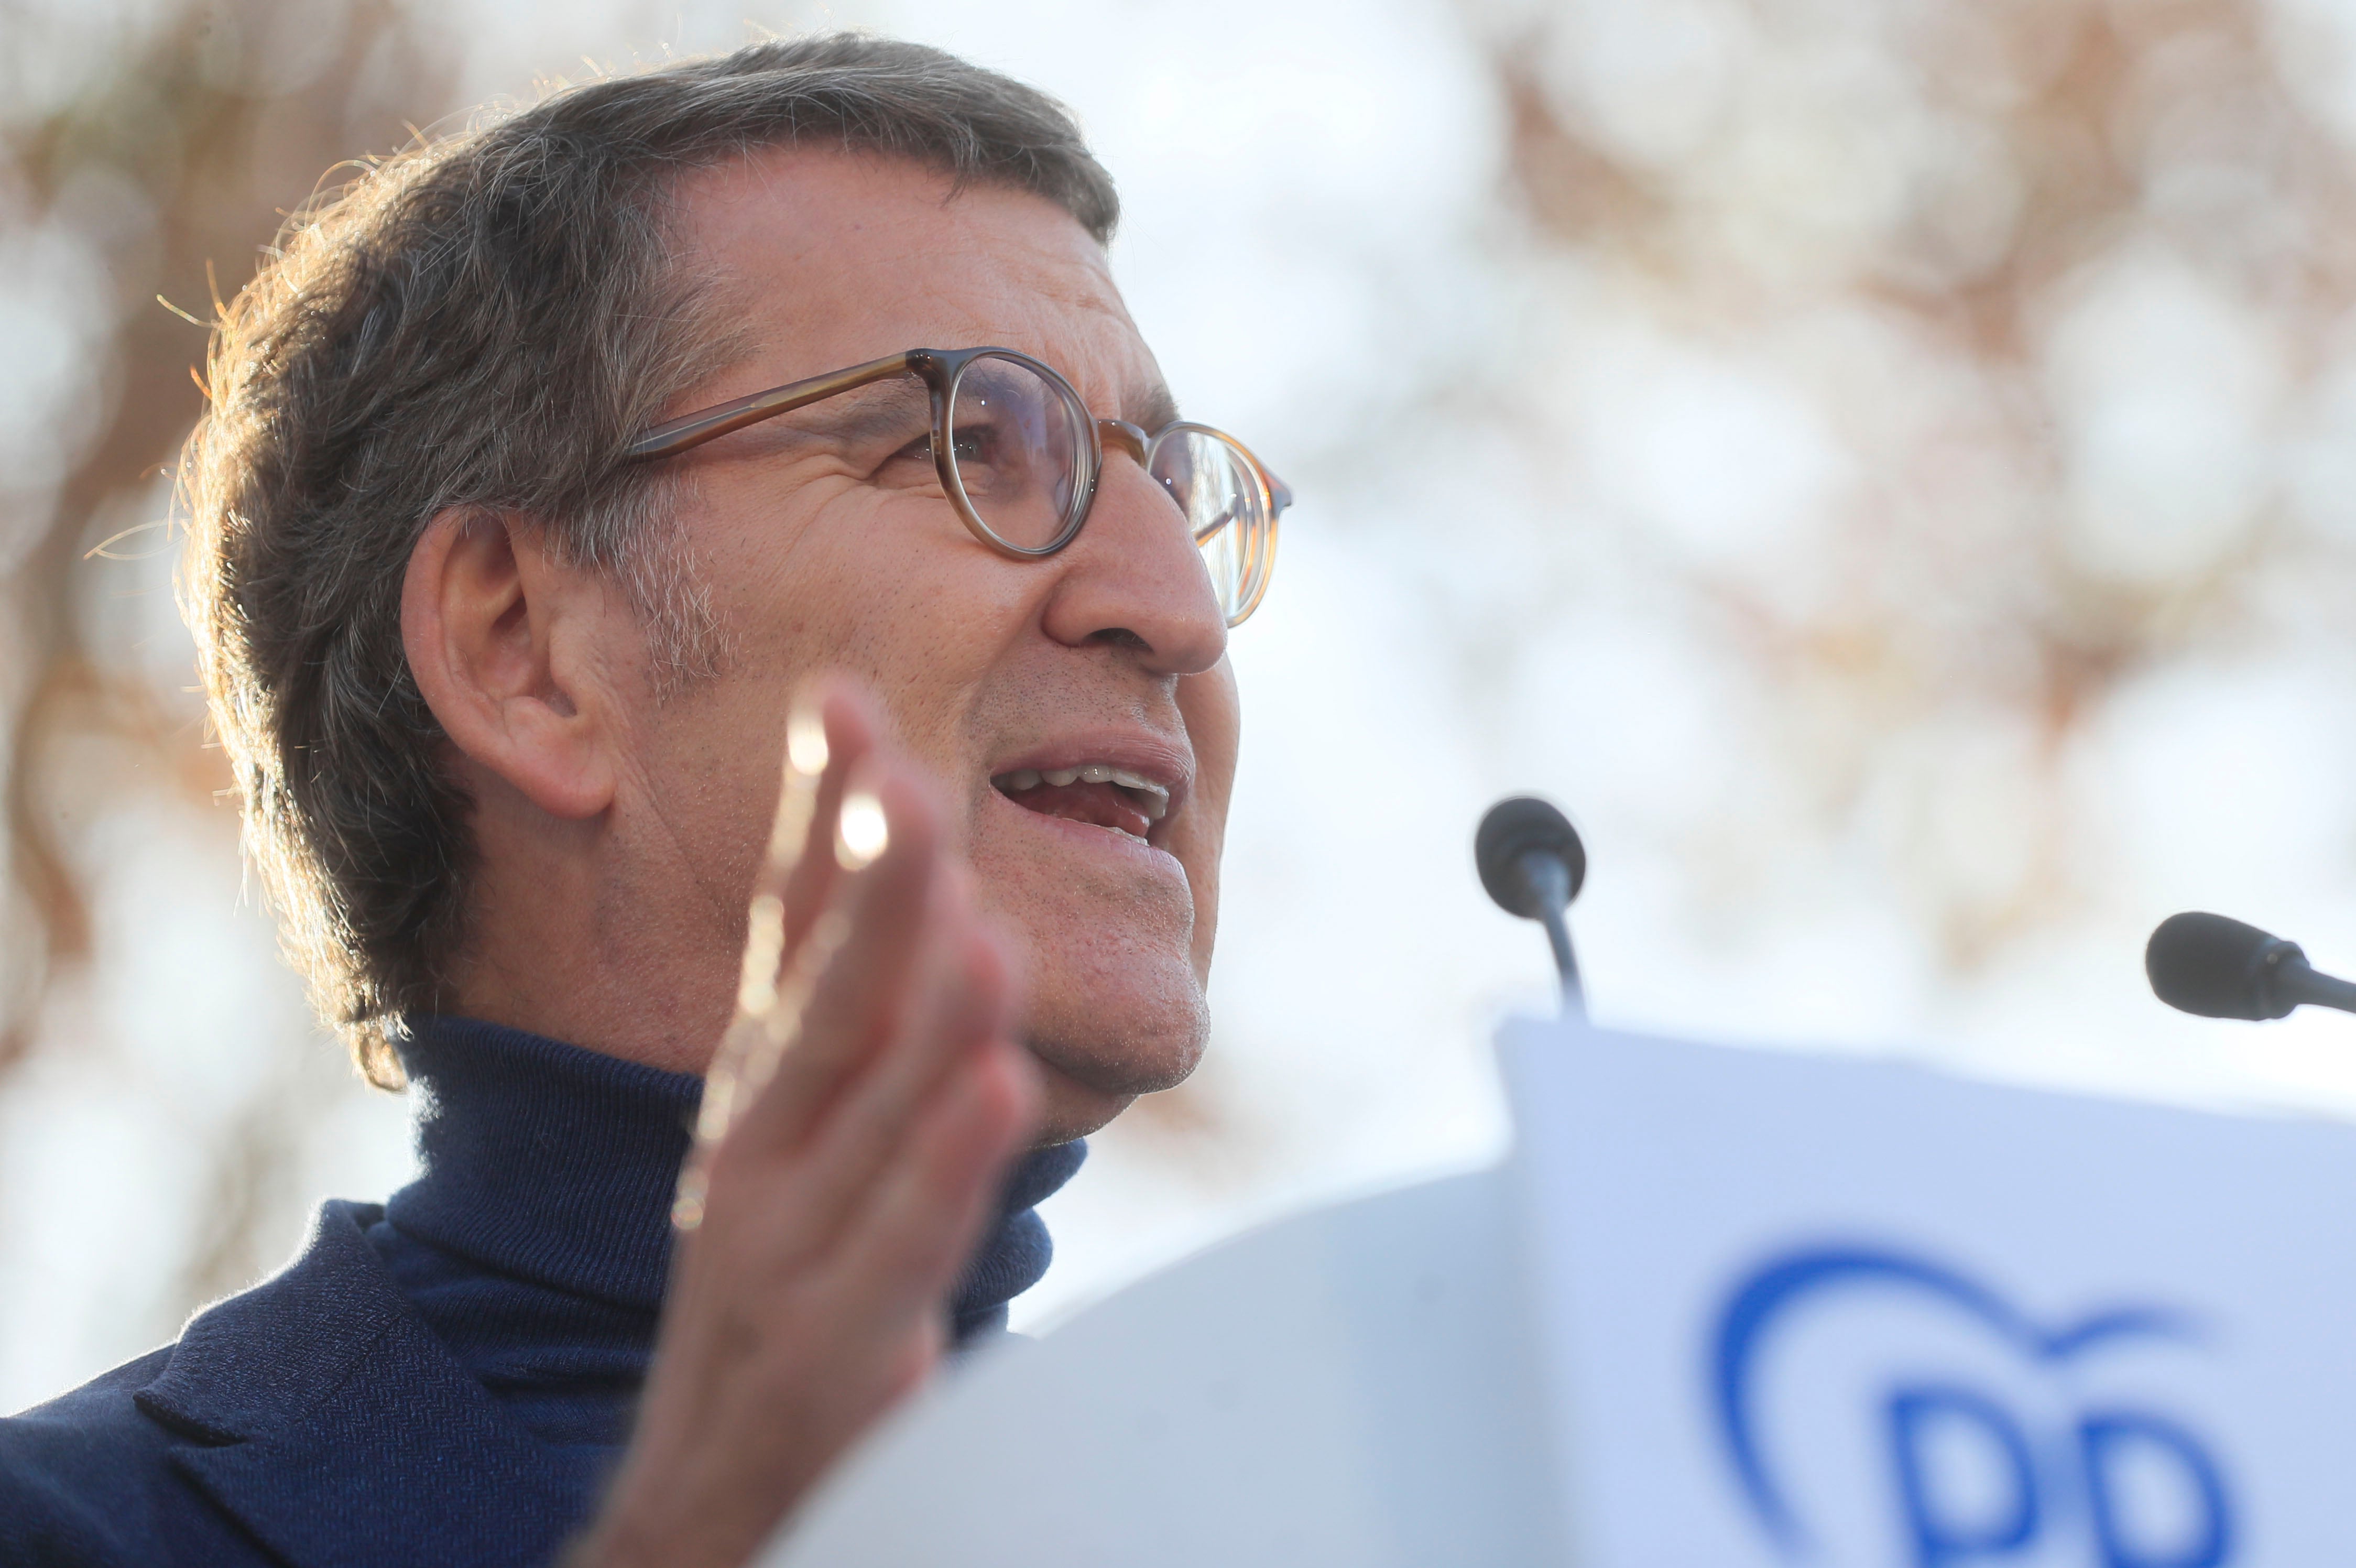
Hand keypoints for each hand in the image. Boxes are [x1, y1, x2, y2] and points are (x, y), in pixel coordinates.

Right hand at [574, 679, 1041, 1567]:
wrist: (699, 1509)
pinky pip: (880, 1286)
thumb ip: (860, 1015)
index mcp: (766, 1091)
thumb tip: (930, 870)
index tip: (846, 699)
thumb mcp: (807, 1135)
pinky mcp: (821, 1370)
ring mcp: (779, 1261)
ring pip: (856, 1141)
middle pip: (825, 1012)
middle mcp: (760, 1155)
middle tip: (921, 795)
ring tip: (977, 963)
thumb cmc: (781, 1289)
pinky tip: (977, 1139)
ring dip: (914, 1050)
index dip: (820, 822)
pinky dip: (924, 1212)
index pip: (788, 935)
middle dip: (873, 903)